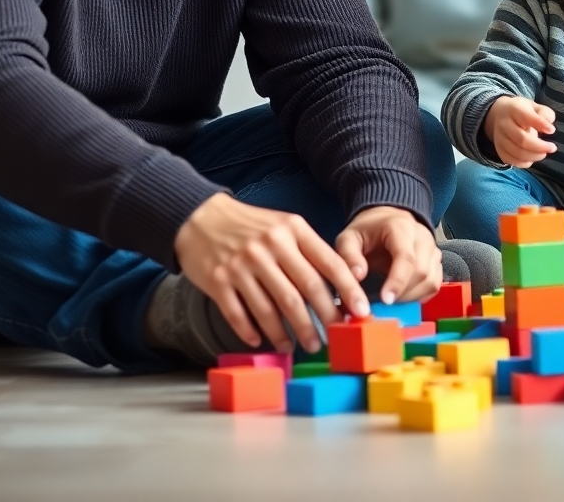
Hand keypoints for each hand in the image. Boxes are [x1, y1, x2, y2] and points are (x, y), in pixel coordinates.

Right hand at [174, 193, 368, 353]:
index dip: (348, 290)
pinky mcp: (218, 282)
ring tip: (303, 347)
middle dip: (323, 319)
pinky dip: (252, 332)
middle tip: (335, 339)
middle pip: (304, 290)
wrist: (201, 217)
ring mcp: (243, 265)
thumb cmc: (252, 226)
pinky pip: (239, 314)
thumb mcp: (285, 226)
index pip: (329, 263)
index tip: (361, 311)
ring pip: (273, 308)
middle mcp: (270, 246)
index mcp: (293, 230)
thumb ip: (310, 251)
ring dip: (290, 333)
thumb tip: (341, 284)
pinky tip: (262, 342)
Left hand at [335, 206, 441, 304]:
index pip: (406, 257)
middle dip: (403, 293)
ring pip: (431, 280)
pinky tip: (403, 297)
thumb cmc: (367, 231)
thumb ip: (349, 256)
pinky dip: (420, 296)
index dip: (398, 281)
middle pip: (421, 271)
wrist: (386, 220)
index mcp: (400, 228)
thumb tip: (358, 276)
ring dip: (412, 297)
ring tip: (391, 301)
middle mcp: (422, 236)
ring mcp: (432, 248)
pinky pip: (434, 284)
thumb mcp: (348, 238)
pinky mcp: (436, 260)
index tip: (385, 300)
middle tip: (383, 304)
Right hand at [483, 96, 556, 167]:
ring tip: (544, 153)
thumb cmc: (523, 111)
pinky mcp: (499, 150)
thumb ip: (545, 114)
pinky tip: (533, 157)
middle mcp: (504, 124)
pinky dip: (525, 162)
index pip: (526, 117)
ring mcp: (499, 138)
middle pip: (522, 139)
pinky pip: (513, 161)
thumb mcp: (535, 107)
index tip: (552, 130)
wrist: (500, 114)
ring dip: (534, 156)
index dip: (540, 124)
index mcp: (514, 109)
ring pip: (517, 153)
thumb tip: (549, 129)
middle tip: (553, 148)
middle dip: (540, 146)